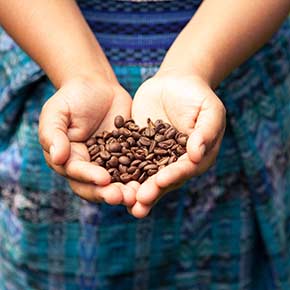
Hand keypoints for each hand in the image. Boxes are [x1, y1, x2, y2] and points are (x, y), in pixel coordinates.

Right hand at [38, 76, 135, 206]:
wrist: (97, 87)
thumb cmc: (72, 98)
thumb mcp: (56, 112)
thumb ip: (53, 134)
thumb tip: (57, 158)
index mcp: (69, 160)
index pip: (77, 173)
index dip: (90, 178)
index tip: (104, 179)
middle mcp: (89, 167)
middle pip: (97, 186)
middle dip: (109, 193)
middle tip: (124, 197)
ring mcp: (110, 163)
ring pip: (117, 182)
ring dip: (127, 191)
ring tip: (138, 195)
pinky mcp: (128, 156)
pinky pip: (135, 168)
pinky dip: (142, 176)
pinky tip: (153, 180)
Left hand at [130, 73, 225, 217]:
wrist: (174, 83)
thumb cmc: (196, 95)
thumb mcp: (209, 110)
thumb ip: (206, 131)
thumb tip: (197, 154)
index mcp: (195, 157)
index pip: (184, 169)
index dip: (173, 176)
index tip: (160, 182)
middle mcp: (175, 162)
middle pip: (163, 180)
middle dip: (152, 191)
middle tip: (139, 203)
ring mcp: (155, 157)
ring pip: (145, 176)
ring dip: (135, 190)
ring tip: (124, 203)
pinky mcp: (139, 148)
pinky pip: (129, 161)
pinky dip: (121, 171)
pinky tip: (109, 180)